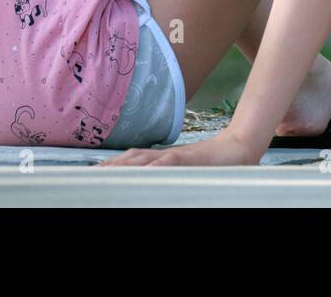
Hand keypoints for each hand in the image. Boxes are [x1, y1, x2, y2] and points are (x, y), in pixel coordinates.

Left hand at [96, 127, 261, 166]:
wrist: (240, 148)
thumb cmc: (215, 164)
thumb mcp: (188, 171)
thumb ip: (171, 174)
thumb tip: (154, 182)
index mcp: (165, 158)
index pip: (133, 159)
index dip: (114, 164)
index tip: (96, 172)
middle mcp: (166, 155)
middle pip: (131, 158)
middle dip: (110, 166)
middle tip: (91, 174)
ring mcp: (176, 156)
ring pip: (143, 160)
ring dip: (123, 166)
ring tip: (104, 173)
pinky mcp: (188, 159)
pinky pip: (166, 162)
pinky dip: (152, 167)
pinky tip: (139, 172)